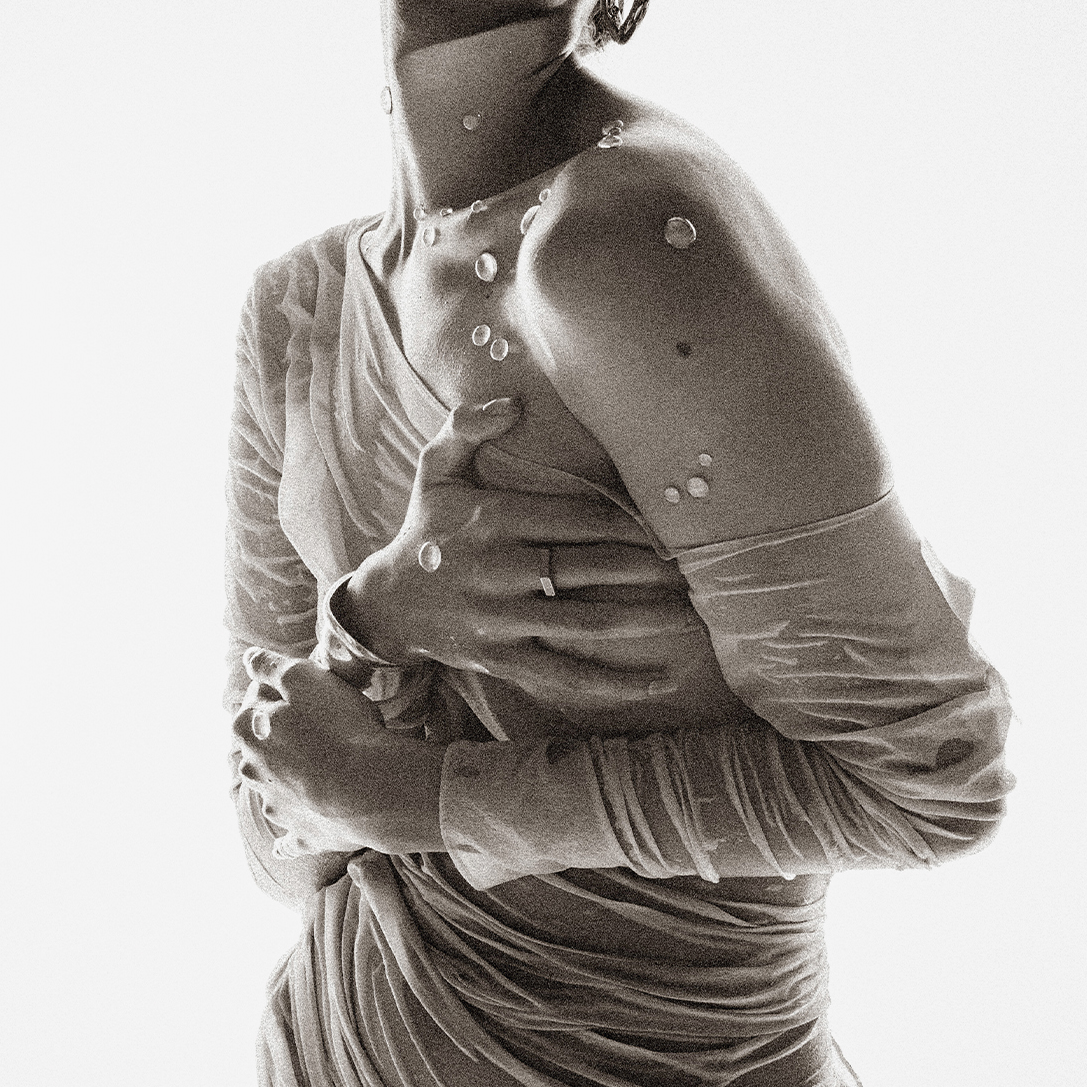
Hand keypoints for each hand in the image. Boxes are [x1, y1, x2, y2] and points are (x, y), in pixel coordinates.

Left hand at [231, 649, 442, 855]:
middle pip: (261, 748)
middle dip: (278, 739)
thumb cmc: (338, 726)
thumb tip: (249, 659)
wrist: (369, 787)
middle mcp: (253, 771)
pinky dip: (288, 840)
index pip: (253, 702)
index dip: (278, 692)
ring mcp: (276, 807)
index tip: (304, 690)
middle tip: (314, 728)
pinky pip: (289, 840)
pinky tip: (285, 846)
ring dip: (283, 783)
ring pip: (271, 791)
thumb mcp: (303, 678)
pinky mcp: (302, 835)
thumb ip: (271, 666)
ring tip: (313, 772)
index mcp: (247, 731)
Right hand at [341, 400, 708, 715]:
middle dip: (650, 568)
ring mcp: (502, 621)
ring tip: (694, 614)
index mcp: (490, 519)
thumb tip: (513, 402)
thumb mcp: (434, 471)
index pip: (576, 519)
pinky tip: (664, 681)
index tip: (670, 526)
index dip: (630, 523)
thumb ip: (466, 428)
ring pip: (587, 623)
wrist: (386, 605)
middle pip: (590, 569)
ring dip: (647, 619)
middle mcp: (498, 572)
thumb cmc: (425, 529)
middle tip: (699, 566)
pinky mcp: (504, 661)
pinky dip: (618, 685)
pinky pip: (568, 677)